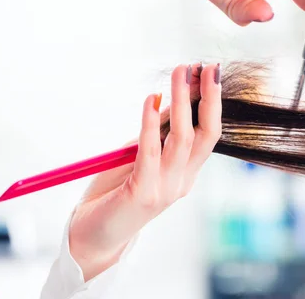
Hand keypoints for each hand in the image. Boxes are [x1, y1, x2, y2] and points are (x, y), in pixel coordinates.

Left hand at [68, 63, 221, 280]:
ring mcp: (166, 189)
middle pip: (206, 133)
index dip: (212, 102)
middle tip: (208, 65)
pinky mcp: (143, 193)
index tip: (209, 71)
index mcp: (186, 173)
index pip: (208, 132)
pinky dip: (150, 123)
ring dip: (181, 101)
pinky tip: (150, 99)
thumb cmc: (114, 193)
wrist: (93, 238)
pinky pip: (149, 152)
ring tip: (180, 72)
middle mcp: (182, 181)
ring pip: (182, 138)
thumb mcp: (141, 157)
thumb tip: (169, 98)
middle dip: (209, 97)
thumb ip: (157, 133)